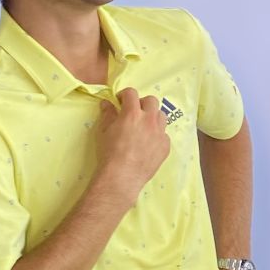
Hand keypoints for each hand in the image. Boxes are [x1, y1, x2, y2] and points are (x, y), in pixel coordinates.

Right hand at [96, 87, 169, 208]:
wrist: (122, 176)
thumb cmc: (109, 152)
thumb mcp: (104, 130)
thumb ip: (108, 114)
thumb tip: (107, 103)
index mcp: (133, 113)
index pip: (131, 93)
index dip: (124, 95)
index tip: (120, 101)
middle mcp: (149, 120)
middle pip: (152, 101)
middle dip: (142, 103)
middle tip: (134, 112)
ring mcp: (160, 133)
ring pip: (161, 116)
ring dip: (152, 117)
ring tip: (143, 127)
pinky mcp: (166, 146)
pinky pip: (164, 134)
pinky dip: (157, 135)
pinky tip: (148, 144)